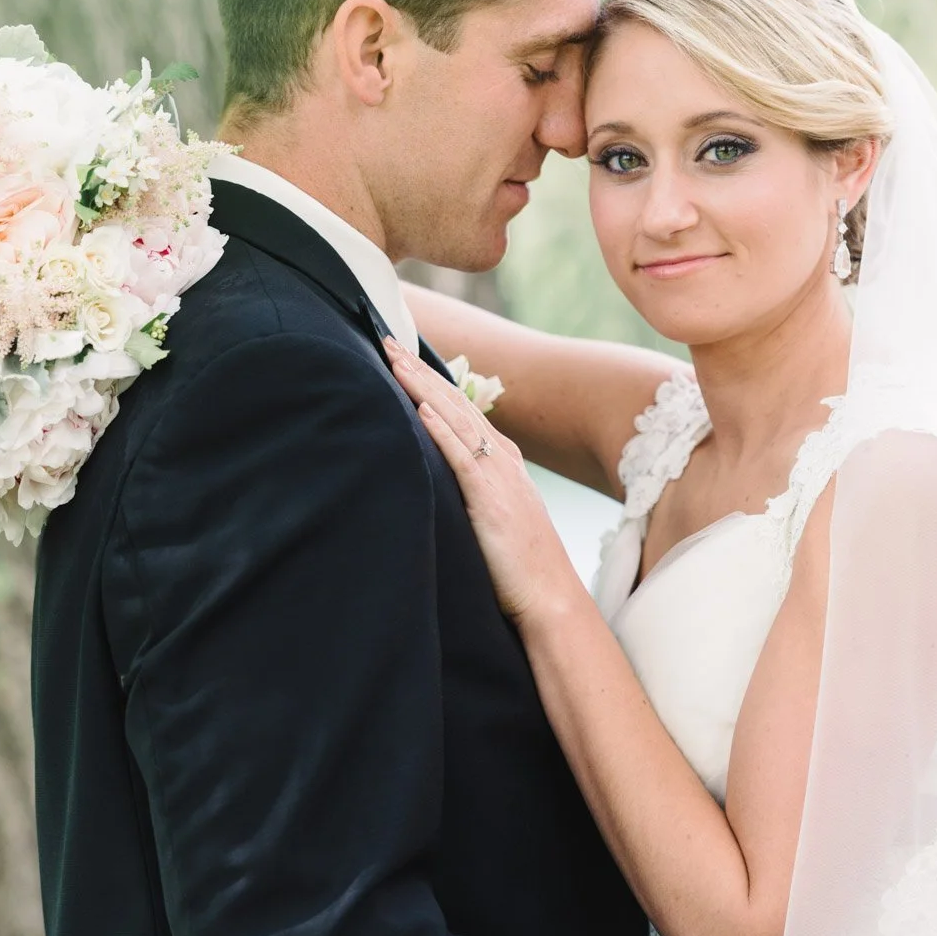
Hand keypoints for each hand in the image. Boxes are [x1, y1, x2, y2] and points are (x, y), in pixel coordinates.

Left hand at [385, 339, 579, 625]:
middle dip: (419, 368)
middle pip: (454, 402)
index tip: (401, 354)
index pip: (460, 408)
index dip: (430, 378)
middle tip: (385, 337)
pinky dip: (442, 428)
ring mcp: (498, 477)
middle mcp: (501, 460)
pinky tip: (421, 406)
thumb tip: (435, 479)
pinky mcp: (491, 499)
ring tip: (393, 357)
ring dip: (422, 385)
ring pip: (455, 419)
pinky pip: (462, 457)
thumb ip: (469, 492)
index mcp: (501, 462)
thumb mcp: (491, 518)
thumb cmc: (518, 568)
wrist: (551, 598)